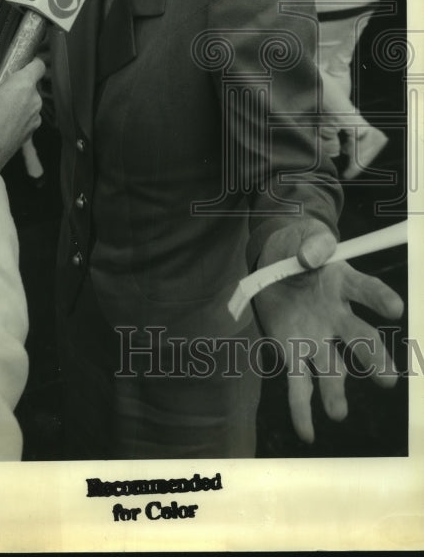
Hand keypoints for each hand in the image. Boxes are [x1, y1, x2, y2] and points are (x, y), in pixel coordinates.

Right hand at [0, 58, 44, 171]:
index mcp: (22, 86)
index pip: (38, 65)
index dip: (30, 61)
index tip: (19, 62)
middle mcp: (33, 102)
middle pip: (30, 85)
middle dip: (15, 84)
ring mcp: (33, 119)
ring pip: (28, 102)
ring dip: (16, 101)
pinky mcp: (29, 133)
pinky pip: (25, 117)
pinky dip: (16, 116)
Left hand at [254, 219, 403, 443]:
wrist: (277, 261)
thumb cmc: (299, 247)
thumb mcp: (304, 237)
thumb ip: (313, 244)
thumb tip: (311, 257)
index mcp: (344, 284)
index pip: (366, 290)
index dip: (379, 298)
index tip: (394, 308)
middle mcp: (338, 317)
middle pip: (360, 339)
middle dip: (373, 358)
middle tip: (386, 380)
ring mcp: (317, 338)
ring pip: (332, 369)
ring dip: (335, 392)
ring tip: (338, 413)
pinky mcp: (293, 352)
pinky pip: (299, 384)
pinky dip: (301, 409)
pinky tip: (306, 432)